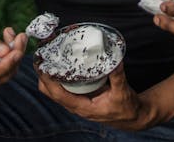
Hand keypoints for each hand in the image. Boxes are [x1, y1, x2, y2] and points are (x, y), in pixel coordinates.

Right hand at [0, 26, 26, 96]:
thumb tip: (6, 51)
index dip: (4, 65)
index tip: (17, 51)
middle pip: (0, 77)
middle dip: (15, 57)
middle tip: (21, 37)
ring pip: (6, 76)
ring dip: (16, 57)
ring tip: (15, 37)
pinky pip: (5, 76)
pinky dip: (12, 62)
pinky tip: (11, 47)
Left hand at [36, 62, 154, 130]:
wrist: (131, 116)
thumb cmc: (125, 107)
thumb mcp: (123, 92)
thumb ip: (118, 76)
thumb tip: (115, 60)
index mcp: (83, 107)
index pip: (58, 95)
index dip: (48, 81)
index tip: (41, 66)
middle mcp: (76, 105)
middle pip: (51, 92)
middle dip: (43, 76)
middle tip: (41, 57)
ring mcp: (77, 101)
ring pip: (55, 90)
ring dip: (49, 75)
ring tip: (48, 57)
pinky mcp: (81, 97)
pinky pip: (64, 87)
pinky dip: (59, 76)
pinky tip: (61, 64)